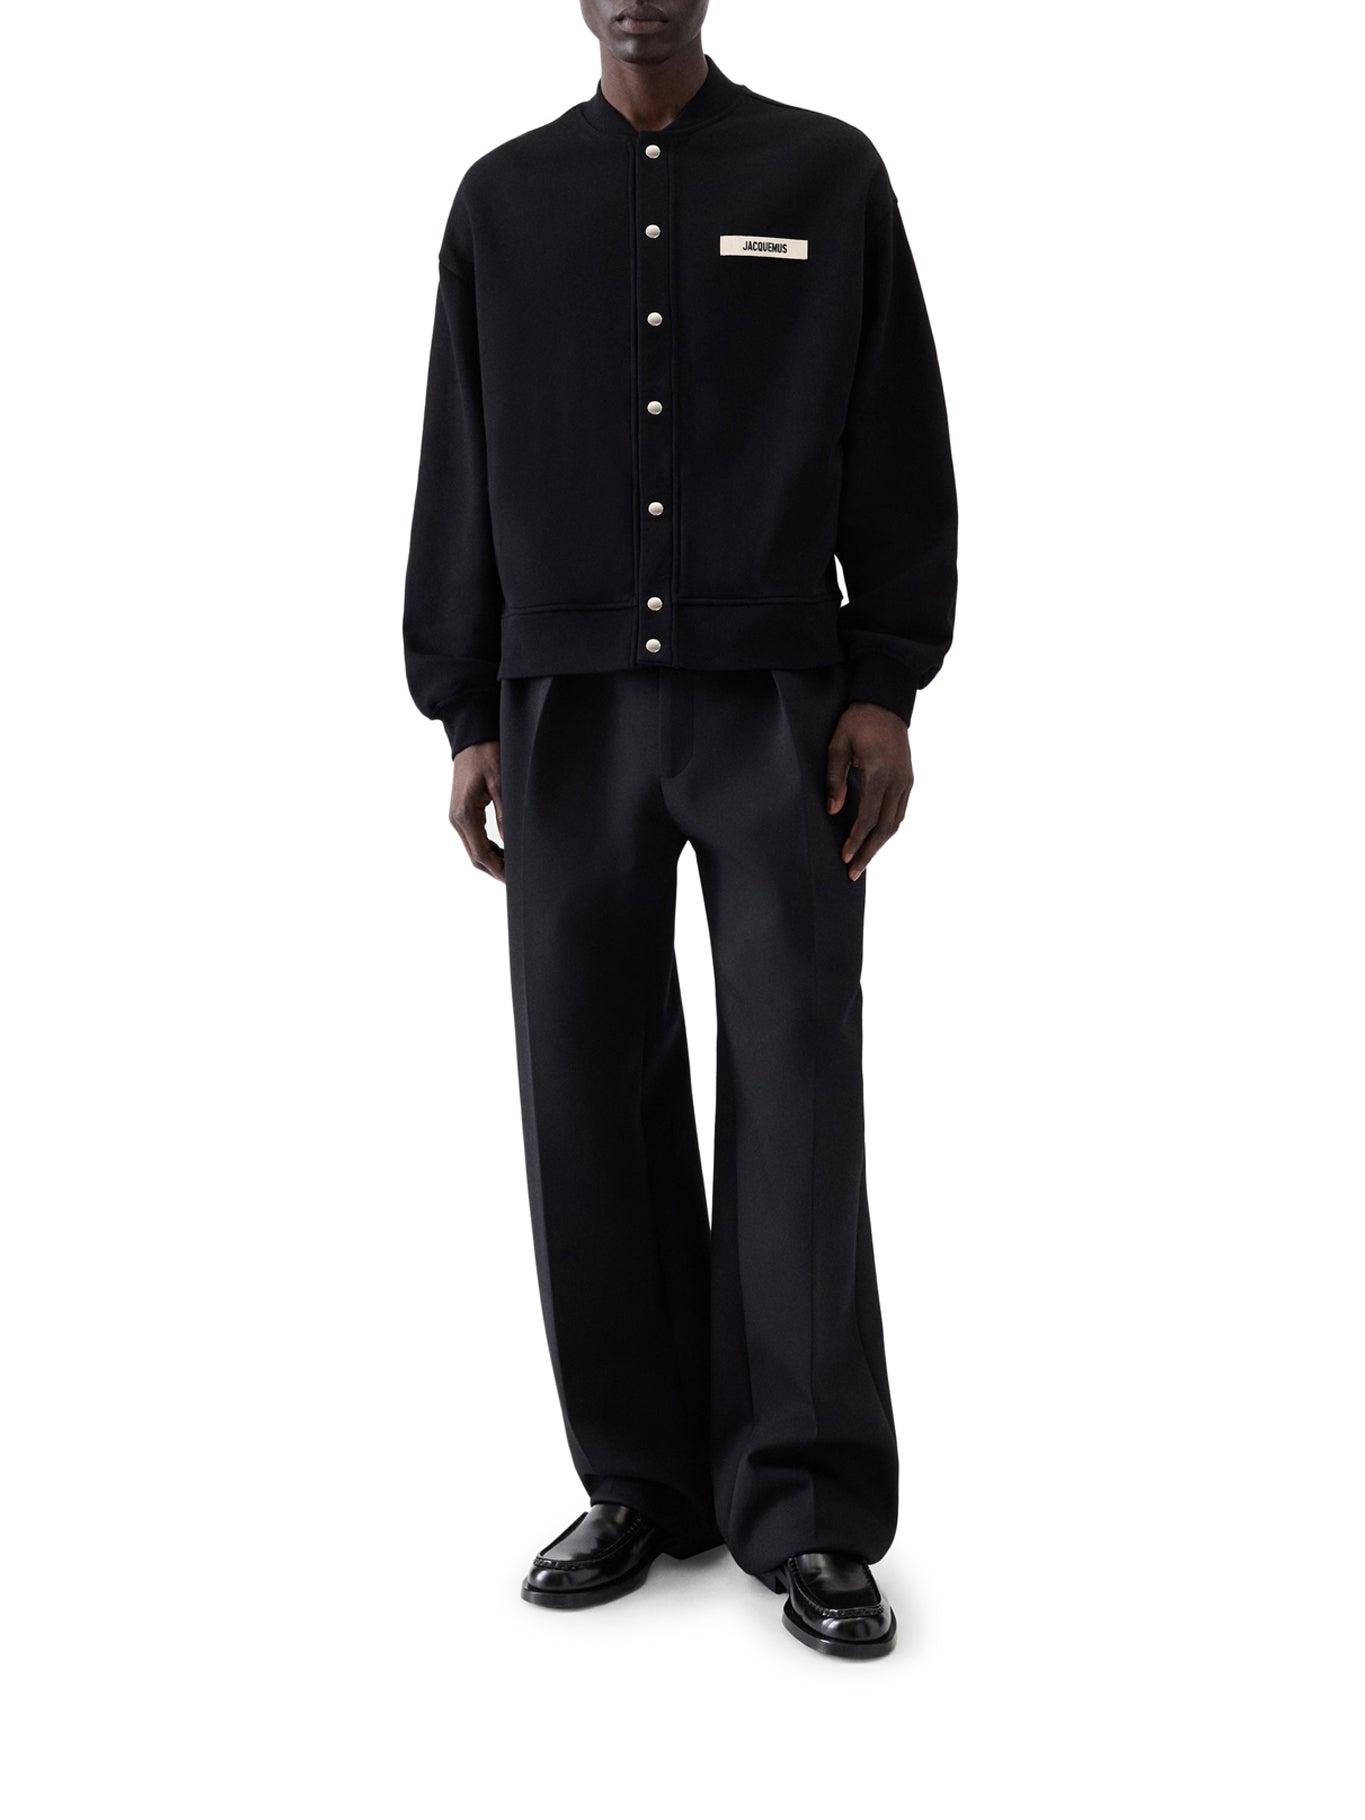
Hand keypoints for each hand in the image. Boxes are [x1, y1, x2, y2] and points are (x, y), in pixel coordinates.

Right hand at [449, 741, 503, 881]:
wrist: (470, 737)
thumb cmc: (486, 755)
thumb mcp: (500, 783)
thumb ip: (505, 815)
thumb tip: (512, 843)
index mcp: (465, 815)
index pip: (481, 854)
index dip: (499, 870)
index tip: (514, 879)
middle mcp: (456, 819)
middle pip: (475, 857)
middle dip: (496, 870)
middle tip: (517, 878)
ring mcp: (456, 817)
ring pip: (473, 850)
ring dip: (492, 861)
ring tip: (513, 866)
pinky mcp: (461, 812)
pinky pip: (473, 838)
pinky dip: (487, 849)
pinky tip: (503, 850)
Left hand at [825, 702, 913, 880]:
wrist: (886, 702)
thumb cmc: (858, 721)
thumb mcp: (838, 745)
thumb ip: (835, 779)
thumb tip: (833, 811)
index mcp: (879, 773)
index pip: (867, 817)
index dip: (855, 840)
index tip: (844, 856)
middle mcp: (897, 781)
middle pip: (885, 827)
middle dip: (869, 852)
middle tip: (853, 872)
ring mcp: (906, 780)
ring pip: (895, 822)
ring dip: (879, 844)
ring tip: (864, 861)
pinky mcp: (908, 779)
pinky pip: (900, 811)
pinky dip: (888, 829)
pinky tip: (876, 838)